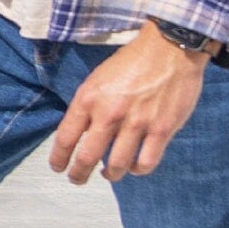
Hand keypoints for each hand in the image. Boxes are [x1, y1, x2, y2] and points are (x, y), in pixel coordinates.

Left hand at [50, 28, 209, 184]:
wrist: (169, 48)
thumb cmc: (131, 62)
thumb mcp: (97, 80)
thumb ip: (87, 107)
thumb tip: (78, 133)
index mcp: (88, 100)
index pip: (64, 139)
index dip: (58, 159)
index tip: (58, 167)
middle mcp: (109, 114)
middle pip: (87, 157)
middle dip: (79, 174)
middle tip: (77, 179)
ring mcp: (137, 123)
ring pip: (117, 165)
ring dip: (110, 175)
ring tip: (109, 174)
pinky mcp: (162, 129)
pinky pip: (147, 162)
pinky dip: (138, 169)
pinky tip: (135, 167)